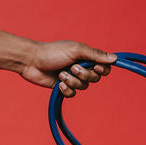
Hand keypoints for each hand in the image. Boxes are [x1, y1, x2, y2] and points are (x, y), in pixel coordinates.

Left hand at [0, 29, 116, 95]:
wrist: (32, 61)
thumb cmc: (52, 52)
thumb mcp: (76, 50)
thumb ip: (94, 54)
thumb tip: (114, 58)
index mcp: (86, 57)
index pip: (104, 67)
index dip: (103, 70)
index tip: (97, 67)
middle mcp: (81, 68)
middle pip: (95, 79)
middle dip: (84, 75)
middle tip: (72, 68)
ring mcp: (72, 78)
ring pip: (84, 87)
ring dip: (72, 81)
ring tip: (61, 74)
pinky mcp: (63, 87)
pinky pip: (72, 94)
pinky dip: (66, 90)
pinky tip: (58, 83)